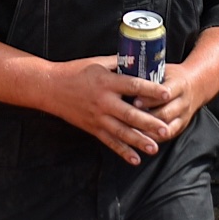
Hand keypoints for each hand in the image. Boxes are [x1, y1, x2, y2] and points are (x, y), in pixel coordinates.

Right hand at [30, 56, 171, 163]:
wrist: (51, 88)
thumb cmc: (75, 71)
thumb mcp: (98, 62)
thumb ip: (119, 63)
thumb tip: (139, 60)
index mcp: (107, 82)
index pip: (133, 86)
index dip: (151, 90)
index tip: (167, 94)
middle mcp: (103, 101)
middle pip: (130, 114)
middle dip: (149, 123)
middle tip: (165, 129)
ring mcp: (98, 117)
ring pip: (121, 132)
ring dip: (139, 141)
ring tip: (155, 147)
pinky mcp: (92, 128)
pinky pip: (109, 142)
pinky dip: (122, 151)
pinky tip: (135, 159)